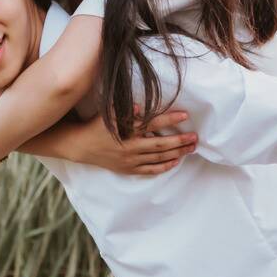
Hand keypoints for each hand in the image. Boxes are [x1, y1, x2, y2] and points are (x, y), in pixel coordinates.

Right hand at [60, 110, 196, 174]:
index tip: (185, 115)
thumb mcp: (106, 115)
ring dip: (177, 153)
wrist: (80, 147)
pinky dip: (163, 166)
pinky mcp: (128, 169)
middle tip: (195, 138)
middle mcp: (130, 149)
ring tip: (191, 148)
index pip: (152, 124)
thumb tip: (138, 107)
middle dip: (180, 141)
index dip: (169, 120)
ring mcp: (130, 161)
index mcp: (126, 133)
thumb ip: (122, 110)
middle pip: (160, 145)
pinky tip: (175, 161)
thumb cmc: (95, 127)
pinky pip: (150, 170)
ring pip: (158, 158)